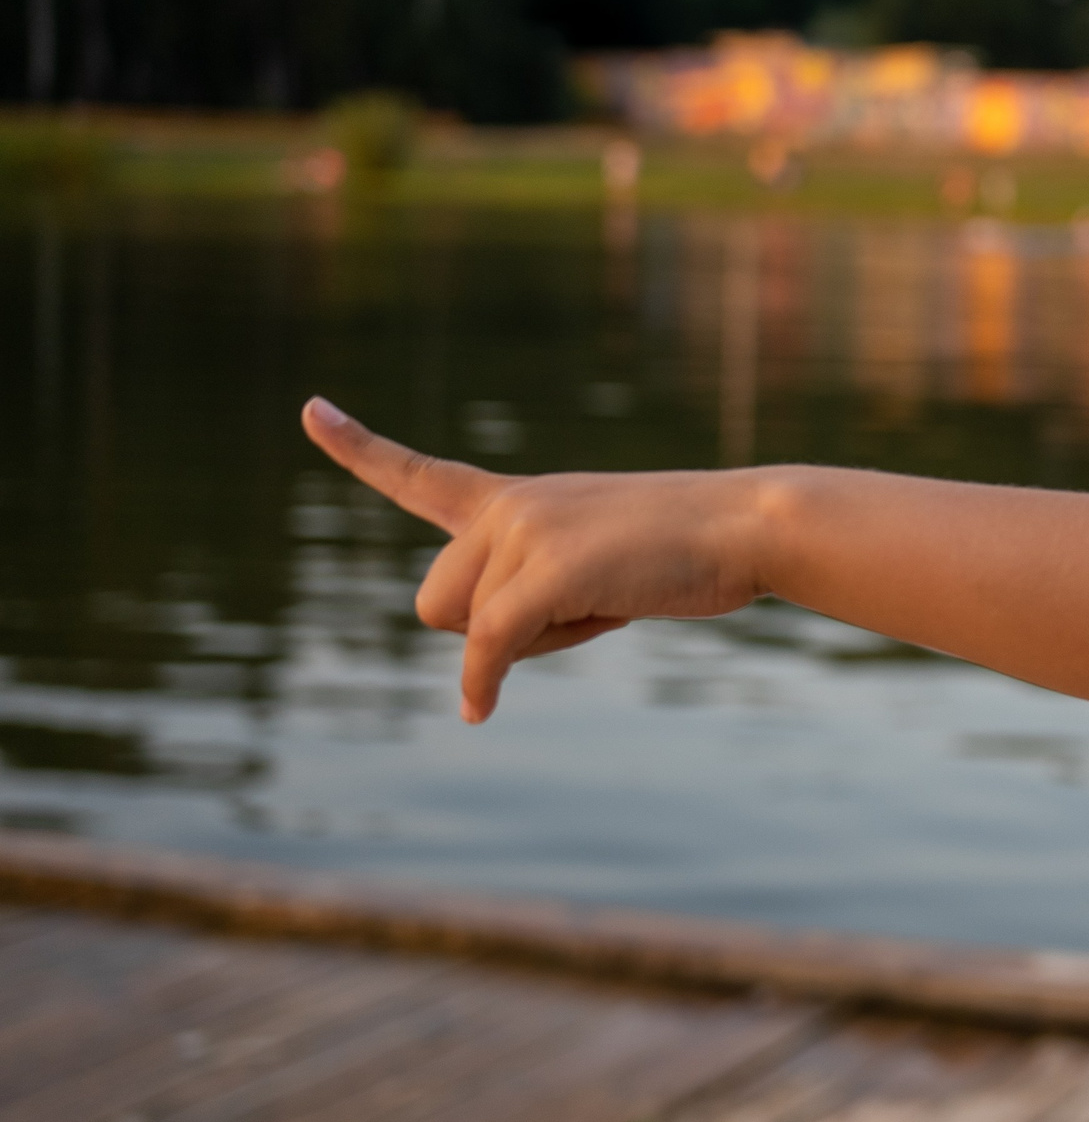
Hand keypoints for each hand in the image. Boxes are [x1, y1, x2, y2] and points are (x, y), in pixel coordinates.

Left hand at [300, 398, 765, 721]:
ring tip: (606, 604)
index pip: (421, 476)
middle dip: (483, 629)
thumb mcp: (598, 563)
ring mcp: (525, 533)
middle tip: (578, 611)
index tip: (310, 409)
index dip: (361, 449)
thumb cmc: (687, 552)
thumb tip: (482, 659)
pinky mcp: (549, 572)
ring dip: (524, 645)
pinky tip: (479, 712)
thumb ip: (533, 592)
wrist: (746, 525)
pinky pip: (488, 644)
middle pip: (436, 600)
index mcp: (517, 499)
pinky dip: (482, 683)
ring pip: (468, 627)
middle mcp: (508, 507)